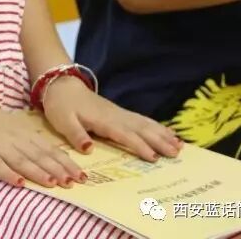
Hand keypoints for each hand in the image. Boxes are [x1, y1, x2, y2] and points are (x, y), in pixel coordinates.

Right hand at [0, 100, 86, 188]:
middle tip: (75, 182)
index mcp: (21, 131)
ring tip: (54, 184)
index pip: (47, 148)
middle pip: (39, 155)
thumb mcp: (10, 125)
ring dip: (39, 172)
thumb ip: (26, 139)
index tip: (80, 174)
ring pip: (22, 161)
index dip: (64, 161)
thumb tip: (48, 153)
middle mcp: (13, 138)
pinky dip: (9, 174)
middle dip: (58, 169)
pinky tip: (20, 184)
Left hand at [43, 77, 182, 161]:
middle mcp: (115, 116)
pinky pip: (141, 120)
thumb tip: (89, 148)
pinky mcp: (119, 113)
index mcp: (103, 120)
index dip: (139, 146)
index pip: (124, 134)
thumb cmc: (61, 104)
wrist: (61, 84)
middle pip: (140, 128)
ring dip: (162, 134)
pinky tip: (168, 133)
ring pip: (144, 124)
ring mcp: (119, 113)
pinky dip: (156, 127)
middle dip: (159, 141)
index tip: (154, 158)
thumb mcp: (63, 120)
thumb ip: (76, 134)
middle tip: (176, 153)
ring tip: (179, 145)